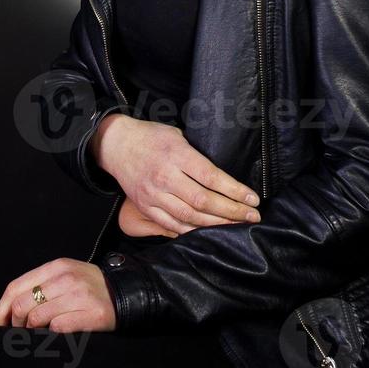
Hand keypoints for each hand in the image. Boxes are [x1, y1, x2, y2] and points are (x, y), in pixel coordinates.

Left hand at [0, 258, 114, 331]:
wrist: (125, 293)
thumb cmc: (89, 288)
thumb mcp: (65, 276)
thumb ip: (40, 285)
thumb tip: (8, 310)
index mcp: (56, 266)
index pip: (16, 287)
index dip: (1, 309)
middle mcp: (66, 278)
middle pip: (22, 304)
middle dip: (15, 324)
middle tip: (19, 332)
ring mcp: (79, 296)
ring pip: (37, 318)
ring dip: (32, 331)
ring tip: (38, 333)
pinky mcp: (91, 314)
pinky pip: (58, 327)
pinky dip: (51, 334)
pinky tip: (55, 333)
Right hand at [93, 114, 260, 235]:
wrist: (116, 145)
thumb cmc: (151, 136)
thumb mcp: (178, 135)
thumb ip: (198, 155)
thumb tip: (225, 174)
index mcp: (176, 155)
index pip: (211, 177)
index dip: (235, 191)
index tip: (253, 199)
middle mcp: (165, 177)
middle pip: (204, 201)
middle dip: (232, 211)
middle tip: (253, 216)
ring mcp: (154, 195)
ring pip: (190, 217)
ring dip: (217, 224)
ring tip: (237, 225)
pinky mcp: (146, 206)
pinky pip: (172, 225)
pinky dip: (192, 231)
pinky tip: (209, 233)